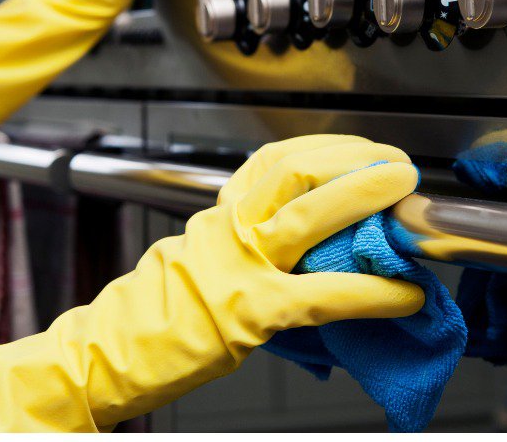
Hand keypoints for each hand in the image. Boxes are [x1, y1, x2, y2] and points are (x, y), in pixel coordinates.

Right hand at [0, 135, 424, 430]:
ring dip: (368, 202)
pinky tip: (401, 293)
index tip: (359, 148)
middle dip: (354, 159)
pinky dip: (368, 290)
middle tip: (396, 165)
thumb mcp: (192, 264)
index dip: (324, 147)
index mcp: (212, 216)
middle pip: (295, 169)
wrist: (97, 358)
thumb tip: (307, 251)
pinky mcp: (245, 312)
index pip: (272, 161)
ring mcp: (233, 267)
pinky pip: (319, 293)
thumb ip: (241, 247)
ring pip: (310, 215)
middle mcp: (222, 228)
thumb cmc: (144, 320)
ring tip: (409, 203)